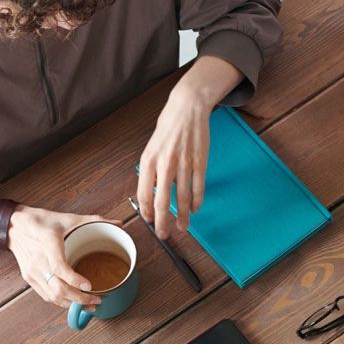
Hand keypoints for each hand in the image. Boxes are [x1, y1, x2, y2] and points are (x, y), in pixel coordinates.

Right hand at [8, 205, 111, 308]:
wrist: (13, 226)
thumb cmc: (41, 221)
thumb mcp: (67, 217)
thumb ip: (94, 220)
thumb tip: (119, 224)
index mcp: (49, 241)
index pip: (59, 266)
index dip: (74, 279)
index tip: (89, 285)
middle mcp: (39, 259)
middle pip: (58, 288)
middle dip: (79, 299)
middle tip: (96, 300)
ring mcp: (32, 271)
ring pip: (52, 295)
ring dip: (71, 304)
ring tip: (89, 305)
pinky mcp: (29, 277)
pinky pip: (46, 295)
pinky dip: (61, 302)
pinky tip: (73, 302)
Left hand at [137, 63, 232, 238]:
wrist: (187, 108)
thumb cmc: (168, 127)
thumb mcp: (152, 147)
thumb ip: (151, 169)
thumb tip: (151, 192)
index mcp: (149, 160)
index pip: (144, 193)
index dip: (146, 211)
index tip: (149, 221)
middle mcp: (165, 164)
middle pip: (163, 200)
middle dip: (163, 222)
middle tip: (164, 235)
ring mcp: (184, 164)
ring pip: (183, 197)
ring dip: (183, 216)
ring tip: (183, 228)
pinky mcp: (199, 161)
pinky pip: (198, 186)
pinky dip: (197, 200)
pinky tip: (195, 208)